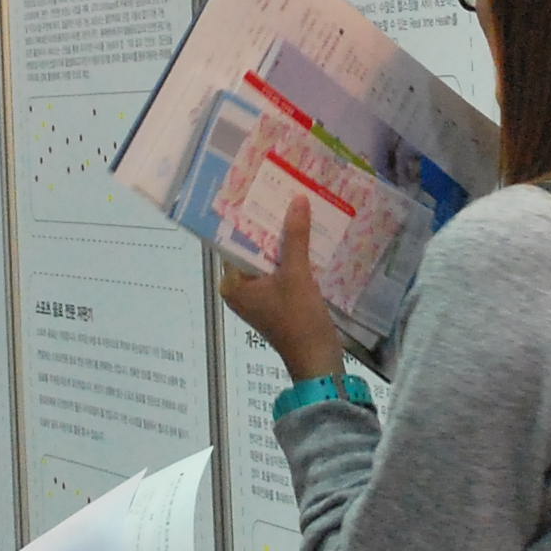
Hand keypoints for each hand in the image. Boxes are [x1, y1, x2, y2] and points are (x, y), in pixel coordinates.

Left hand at [218, 195, 343, 383]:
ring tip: (296, 208)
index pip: (235, 243)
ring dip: (283, 241)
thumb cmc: (298, 319)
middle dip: (269, 227)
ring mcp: (259, 297)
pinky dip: (291, 257)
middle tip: (281, 192)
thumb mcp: (297, 275)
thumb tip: (297, 199)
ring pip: (269, 260)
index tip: (259, 191)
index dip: (249, 219)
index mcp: (232, 284)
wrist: (318, 359)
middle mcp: (239, 289)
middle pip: (253, 250)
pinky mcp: (277, 301)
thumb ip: (295, 237)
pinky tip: (306, 236)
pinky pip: (280, 271)